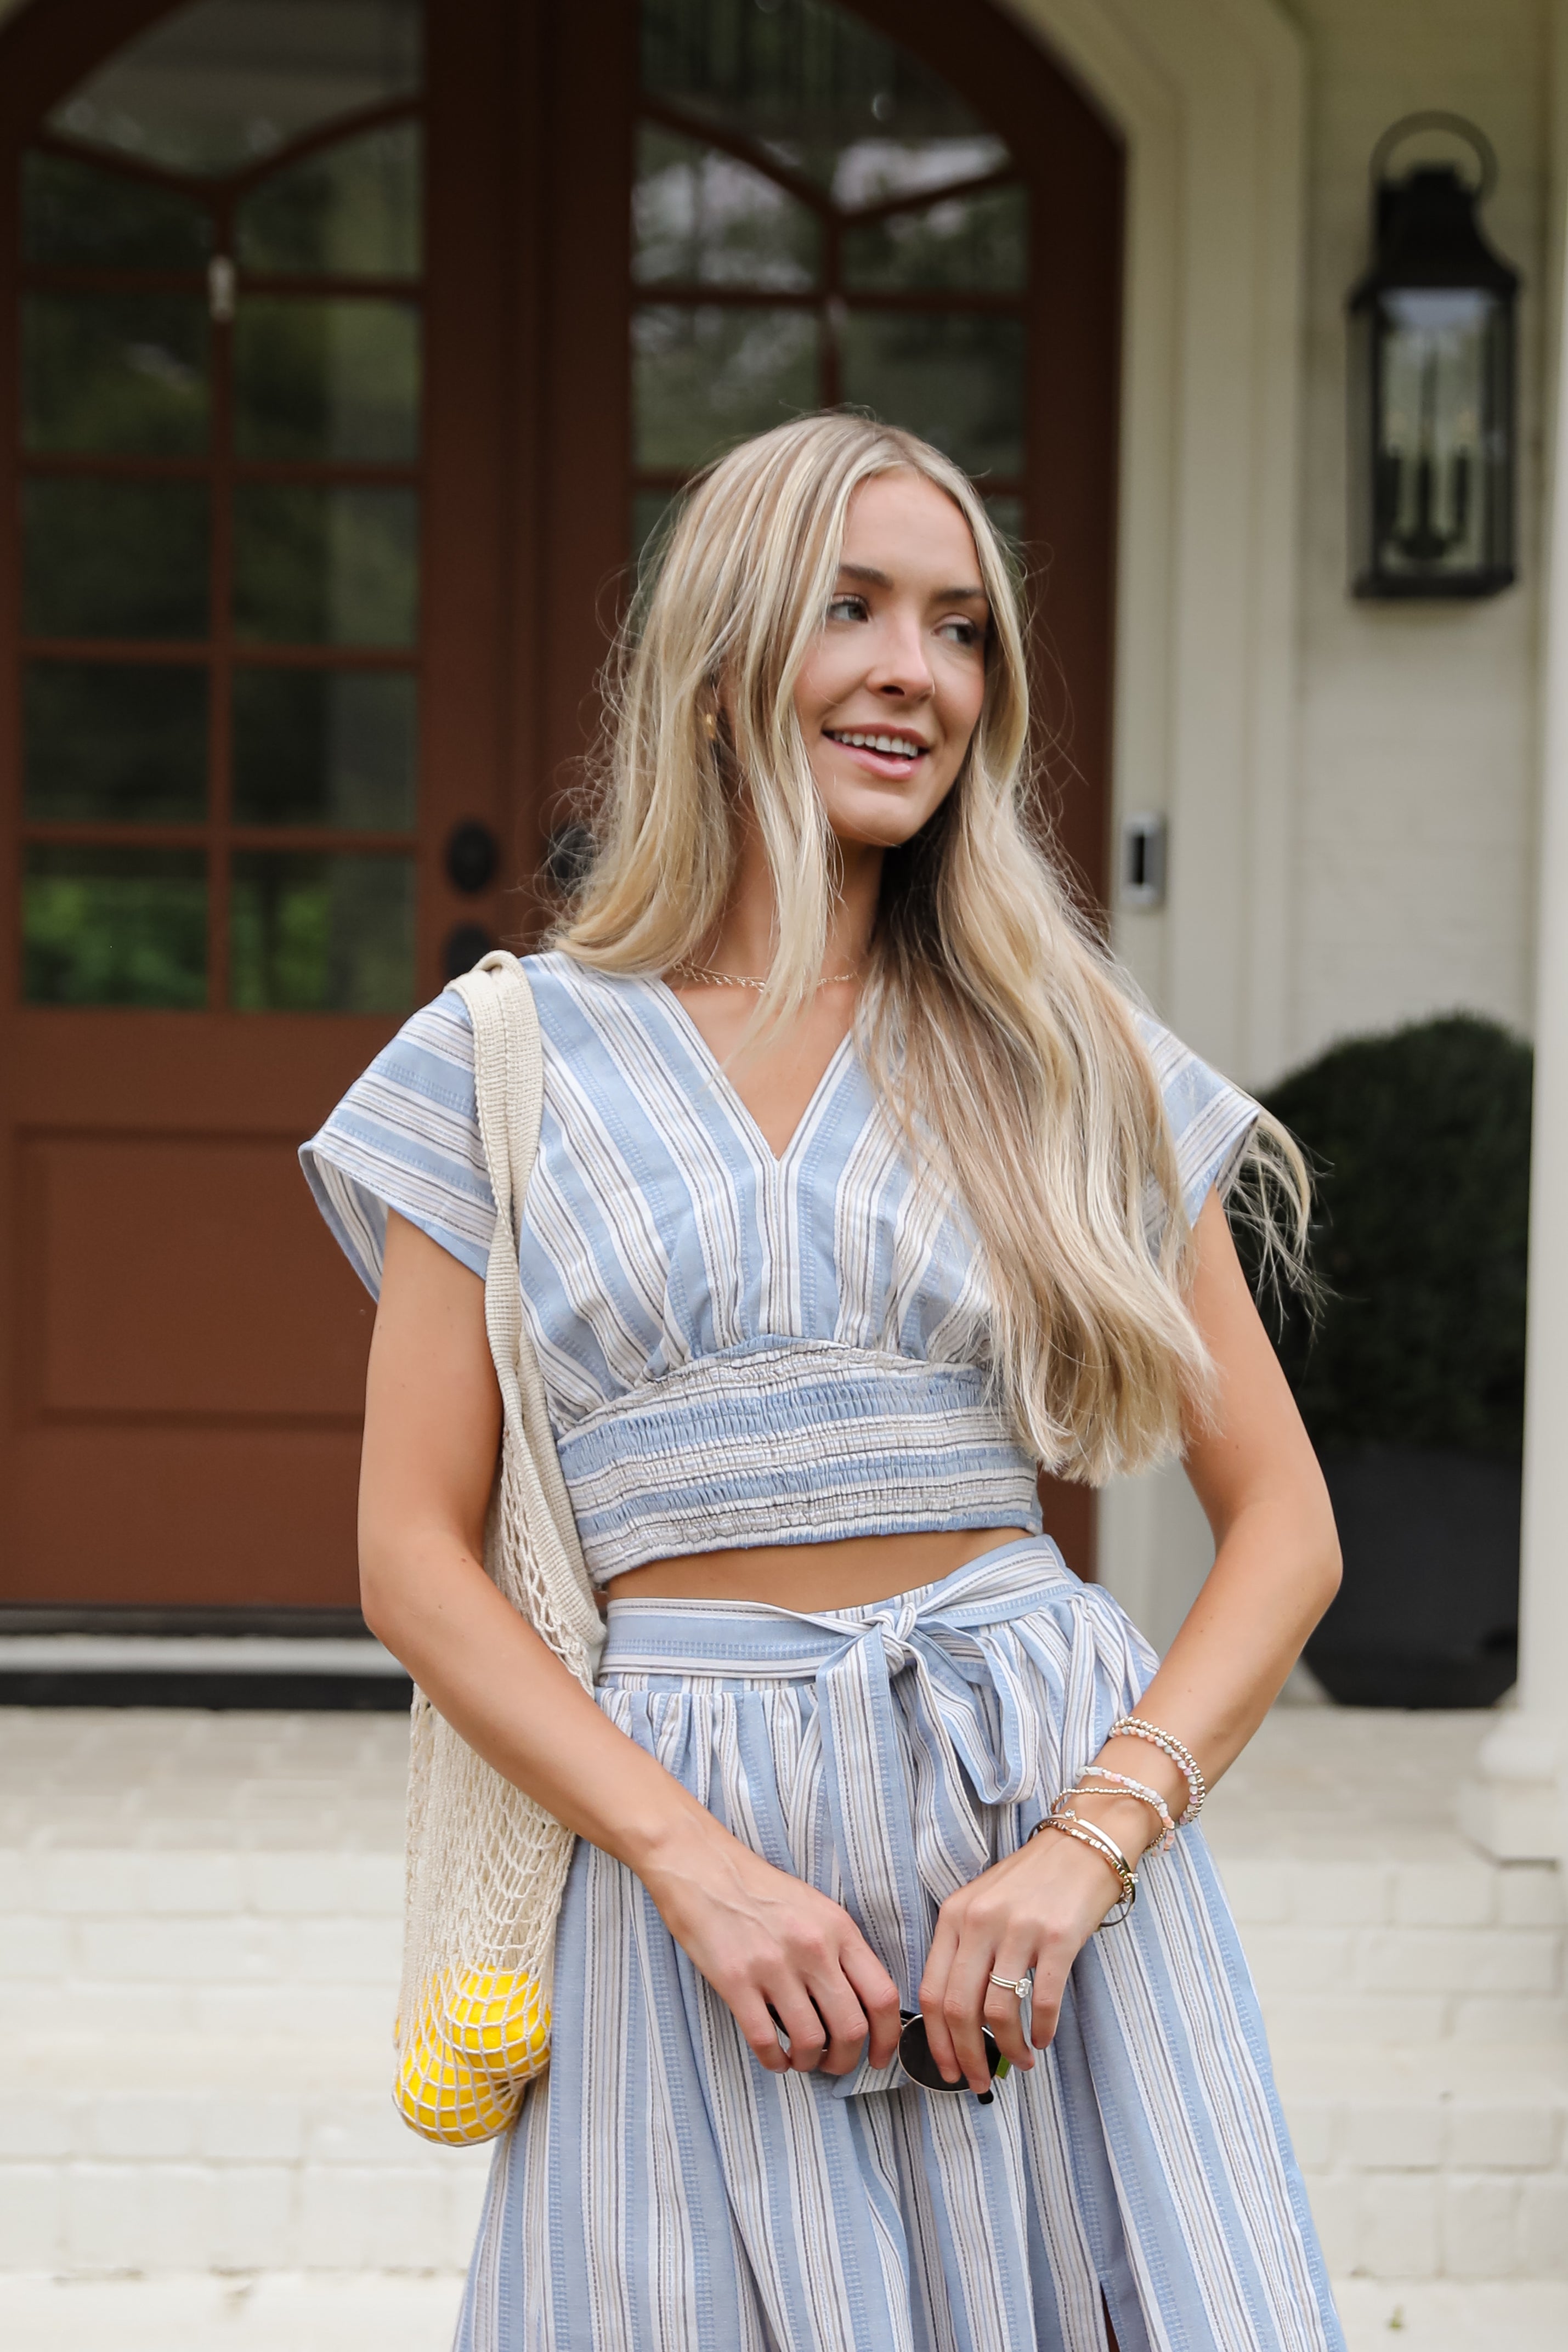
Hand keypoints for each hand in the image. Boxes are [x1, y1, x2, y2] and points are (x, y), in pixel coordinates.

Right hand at [639, 1818, 902, 2077]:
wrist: (702, 1865)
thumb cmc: (759, 1889)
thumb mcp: (815, 1908)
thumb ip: (840, 1951)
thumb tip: (859, 2006)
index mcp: (838, 1928)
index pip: (882, 1996)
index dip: (888, 2038)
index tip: (879, 2057)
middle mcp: (812, 1947)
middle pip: (851, 2028)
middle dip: (846, 2059)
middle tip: (834, 2064)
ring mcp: (773, 1964)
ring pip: (810, 2040)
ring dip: (809, 2062)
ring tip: (800, 2060)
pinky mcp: (735, 1979)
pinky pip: (765, 2040)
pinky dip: (774, 2061)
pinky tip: (773, 2058)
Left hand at [917, 1821, 1130, 2095]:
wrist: (1083, 1843)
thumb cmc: (1031, 1881)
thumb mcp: (982, 1905)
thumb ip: (965, 1952)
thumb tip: (958, 2021)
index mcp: (954, 1916)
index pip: (931, 1991)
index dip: (935, 2040)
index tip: (946, 2069)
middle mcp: (980, 1921)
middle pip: (960, 2008)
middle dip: (967, 2056)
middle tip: (979, 2082)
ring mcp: (1020, 1928)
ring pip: (1000, 2011)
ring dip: (1009, 2049)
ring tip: (1020, 2062)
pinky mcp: (1059, 1936)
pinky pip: (1043, 2000)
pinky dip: (1042, 2030)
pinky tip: (1044, 2040)